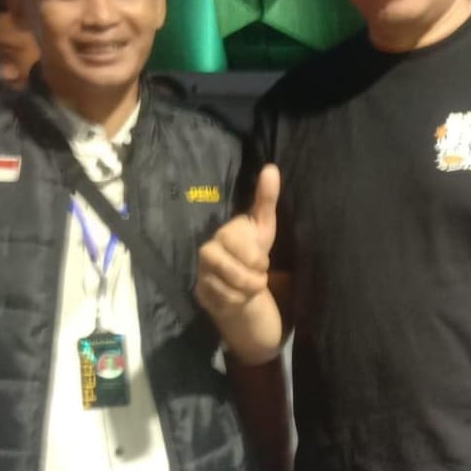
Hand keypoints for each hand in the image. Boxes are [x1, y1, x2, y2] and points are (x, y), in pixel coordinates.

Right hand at [196, 165, 279, 318]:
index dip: (254, 257)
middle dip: (251, 277)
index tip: (262, 262)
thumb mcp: (264, 227)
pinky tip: (239, 298)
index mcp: (223, 233)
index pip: (234, 241)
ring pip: (225, 287)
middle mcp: (207, 250)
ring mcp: (201, 272)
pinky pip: (221, 301)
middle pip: (227, 267)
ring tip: (251, 288)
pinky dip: (236, 303)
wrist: (241, 286)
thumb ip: (266, 199)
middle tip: (258, 277)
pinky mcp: (200, 293)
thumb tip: (271, 168)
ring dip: (246, 291)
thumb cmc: (253, 251)